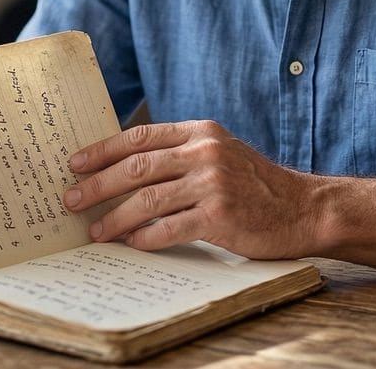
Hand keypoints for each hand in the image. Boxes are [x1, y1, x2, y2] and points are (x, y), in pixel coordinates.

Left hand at [63, 120, 324, 258]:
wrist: (303, 208)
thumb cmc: (255, 185)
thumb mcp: (220, 153)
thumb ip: (181, 154)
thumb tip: (124, 170)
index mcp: (201, 132)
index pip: (140, 136)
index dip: (103, 150)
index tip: (75, 163)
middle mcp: (205, 152)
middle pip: (137, 167)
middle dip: (97, 185)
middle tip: (71, 200)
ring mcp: (213, 183)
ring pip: (148, 200)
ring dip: (115, 218)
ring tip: (96, 231)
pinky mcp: (220, 216)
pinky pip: (170, 229)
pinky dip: (146, 238)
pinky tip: (132, 244)